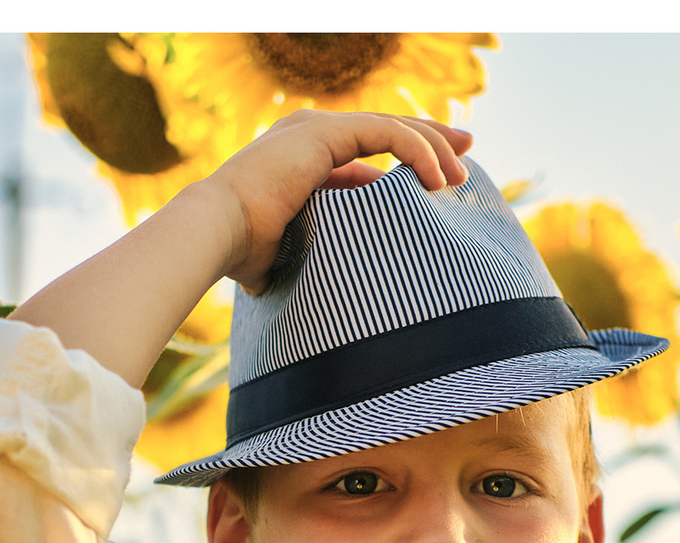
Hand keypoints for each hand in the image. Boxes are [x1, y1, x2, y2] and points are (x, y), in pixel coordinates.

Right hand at [195, 108, 472, 293]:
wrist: (213, 236)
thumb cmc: (241, 255)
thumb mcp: (292, 251)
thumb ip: (317, 248)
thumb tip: (338, 279)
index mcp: (299, 156)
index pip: (364, 147)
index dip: (403, 159)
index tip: (437, 180)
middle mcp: (308, 132)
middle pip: (386, 128)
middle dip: (431, 139)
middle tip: (466, 154)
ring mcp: (317, 127)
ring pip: (393, 126)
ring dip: (433, 148)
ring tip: (460, 178)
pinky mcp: (325, 132)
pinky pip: (388, 134)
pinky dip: (418, 151)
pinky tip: (437, 179)